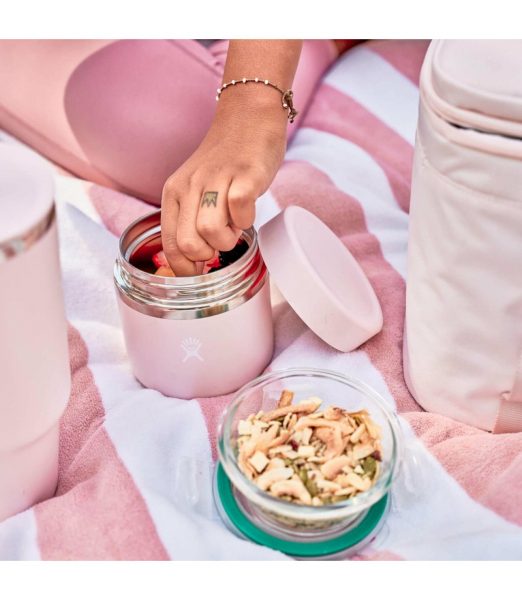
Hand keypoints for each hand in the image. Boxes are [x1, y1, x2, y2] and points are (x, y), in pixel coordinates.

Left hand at [161, 84, 287, 275]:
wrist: (249, 117)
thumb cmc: (225, 161)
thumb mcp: (196, 189)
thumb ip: (191, 220)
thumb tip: (196, 263)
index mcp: (174, 192)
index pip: (170, 245)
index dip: (186, 268)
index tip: (202, 270)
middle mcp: (190, 186)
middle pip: (188, 244)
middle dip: (208, 254)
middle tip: (221, 240)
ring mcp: (217, 180)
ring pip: (210, 231)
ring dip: (228, 239)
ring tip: (235, 226)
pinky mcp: (244, 175)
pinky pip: (240, 212)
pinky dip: (246, 221)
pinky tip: (247, 212)